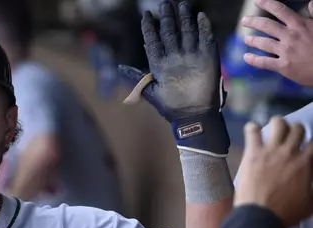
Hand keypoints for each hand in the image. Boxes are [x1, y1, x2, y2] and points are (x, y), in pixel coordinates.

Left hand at [119, 1, 229, 156]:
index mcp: (160, 63)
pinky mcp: (207, 58)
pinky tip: (200, 16)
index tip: (146, 15)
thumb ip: (137, 78)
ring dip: (185, 19)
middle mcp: (175, 57)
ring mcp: (191, 56)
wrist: (192, 117)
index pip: (153, 40)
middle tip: (165, 3)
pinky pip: (206, 39)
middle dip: (167, 18)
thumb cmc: (170, 107)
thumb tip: (119, 68)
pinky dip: (204, 28)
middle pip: (170, 32)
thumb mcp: (150, 91)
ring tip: (182, 5)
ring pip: (187, 32)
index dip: (149, 28)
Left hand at [235, 116, 312, 226]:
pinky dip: (252, 129)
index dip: (311, 143)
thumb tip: (311, 179)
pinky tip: (253, 133)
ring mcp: (270, 151)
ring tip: (274, 131)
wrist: (259, 216)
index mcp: (306, 163)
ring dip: (277, 125)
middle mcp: (290, 152)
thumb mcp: (310, 202)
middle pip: (298, 128)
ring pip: (279, 123)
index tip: (306, 148)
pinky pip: (252, 131)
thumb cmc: (286, 212)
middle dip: (295, 131)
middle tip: (289, 139)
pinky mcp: (252, 153)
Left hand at [242, 0, 312, 86]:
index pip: (280, 10)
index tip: (257, 1)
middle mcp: (290, 36)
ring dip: (252, 40)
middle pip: (266, 25)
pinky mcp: (283, 66)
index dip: (267, 4)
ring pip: (263, 43)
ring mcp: (285, 51)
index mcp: (300, 25)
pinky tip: (246, 57)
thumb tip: (311, 3)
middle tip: (244, 20)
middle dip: (253, 21)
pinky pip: (264, 62)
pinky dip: (253, 60)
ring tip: (246, 39)